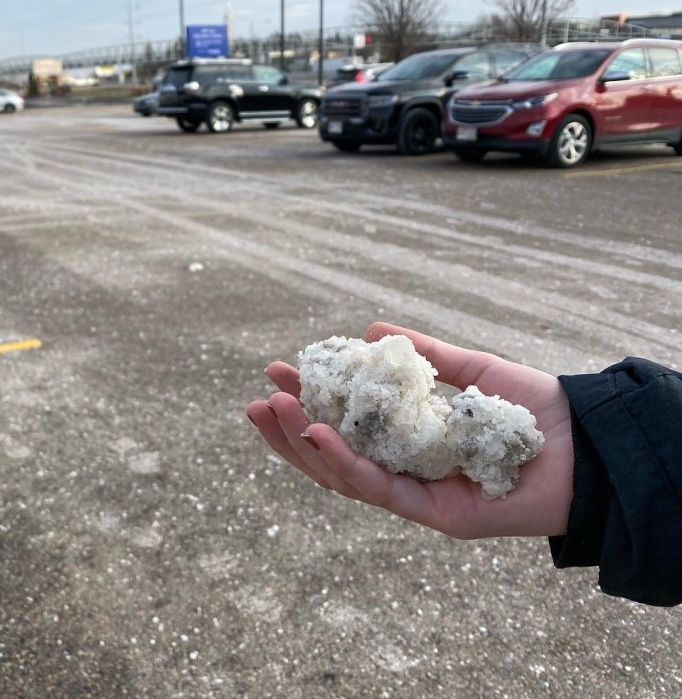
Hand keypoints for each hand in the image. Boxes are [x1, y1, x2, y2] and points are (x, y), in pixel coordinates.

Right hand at [247, 322, 573, 538]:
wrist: (588, 442)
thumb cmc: (534, 410)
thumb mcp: (471, 369)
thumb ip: (424, 355)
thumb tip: (371, 328)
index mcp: (407, 442)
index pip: (344, 426)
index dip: (306, 402)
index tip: (278, 370)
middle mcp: (405, 472)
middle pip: (332, 457)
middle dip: (288, 431)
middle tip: (256, 399)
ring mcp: (417, 496)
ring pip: (343, 477)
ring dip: (302, 446)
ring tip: (271, 410)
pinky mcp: (435, 516)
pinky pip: (379, 490)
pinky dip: (344, 463)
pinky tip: (317, 434)